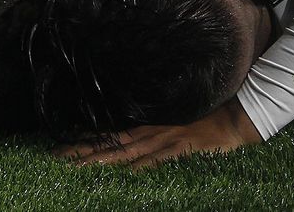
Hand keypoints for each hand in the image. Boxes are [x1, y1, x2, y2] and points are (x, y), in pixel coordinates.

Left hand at [54, 100, 261, 167]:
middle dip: (81, 152)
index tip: (61, 147)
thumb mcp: (180, 124)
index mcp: (152, 127)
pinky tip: (117, 176)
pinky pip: (153, 162)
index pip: (112, 134)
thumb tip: (138, 140)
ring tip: (71, 169)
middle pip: (109, 144)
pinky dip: (134, 170)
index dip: (87, 141)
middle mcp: (153, 133)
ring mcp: (165, 141)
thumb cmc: (214, 120)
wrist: (240, 117)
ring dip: (97, 161)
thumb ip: (160, 133)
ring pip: (123, 153)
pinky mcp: (180, 150)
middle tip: (53, 159)